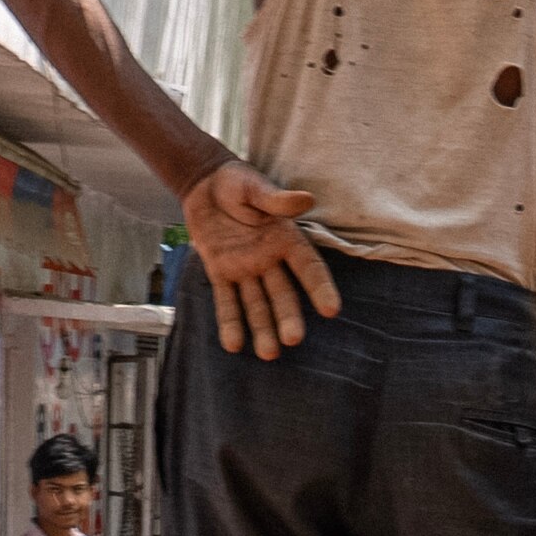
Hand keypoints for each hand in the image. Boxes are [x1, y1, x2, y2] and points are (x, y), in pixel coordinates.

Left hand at [189, 159, 338, 359]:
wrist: (204, 183)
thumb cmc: (236, 181)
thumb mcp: (255, 186)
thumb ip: (276, 200)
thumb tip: (305, 199)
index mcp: (285, 239)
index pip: (308, 267)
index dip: (320, 288)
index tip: (331, 310)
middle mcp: (270, 260)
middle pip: (282, 294)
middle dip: (287, 317)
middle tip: (293, 339)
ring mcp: (246, 269)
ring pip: (257, 304)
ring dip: (262, 329)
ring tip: (268, 354)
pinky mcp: (221, 273)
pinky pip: (226, 301)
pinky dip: (230, 322)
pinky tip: (234, 345)